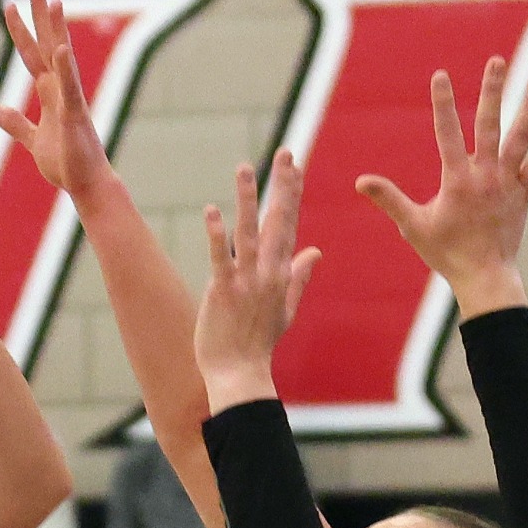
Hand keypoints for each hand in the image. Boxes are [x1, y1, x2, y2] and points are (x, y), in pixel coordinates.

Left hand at [0, 0, 113, 207]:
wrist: (86, 185)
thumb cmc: (66, 164)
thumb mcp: (33, 141)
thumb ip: (17, 124)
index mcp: (50, 93)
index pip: (32, 56)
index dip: (20, 32)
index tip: (10, 7)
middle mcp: (61, 90)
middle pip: (47, 46)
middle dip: (41, 17)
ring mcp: (70, 100)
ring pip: (61, 59)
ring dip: (57, 32)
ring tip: (53, 4)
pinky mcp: (75, 116)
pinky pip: (69, 88)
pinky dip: (64, 69)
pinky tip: (59, 50)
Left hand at [194, 152, 319, 411]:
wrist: (241, 374)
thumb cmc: (259, 344)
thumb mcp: (286, 309)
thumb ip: (299, 277)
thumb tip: (315, 252)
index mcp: (280, 274)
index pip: (289, 225)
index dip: (292, 194)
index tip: (295, 165)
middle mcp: (267, 273)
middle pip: (277, 222)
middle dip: (282, 186)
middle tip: (285, 152)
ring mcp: (246, 281)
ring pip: (248, 232)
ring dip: (248, 199)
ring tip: (245, 167)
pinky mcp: (223, 291)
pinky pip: (220, 258)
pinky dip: (216, 234)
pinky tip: (212, 210)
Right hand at [356, 59, 527, 319]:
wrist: (484, 278)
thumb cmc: (446, 254)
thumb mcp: (413, 226)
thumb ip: (389, 199)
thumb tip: (361, 182)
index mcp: (457, 180)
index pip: (447, 133)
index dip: (443, 103)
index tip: (440, 75)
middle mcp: (485, 175)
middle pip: (489, 124)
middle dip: (492, 90)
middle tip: (496, 61)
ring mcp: (507, 183)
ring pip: (520, 137)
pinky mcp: (522, 193)